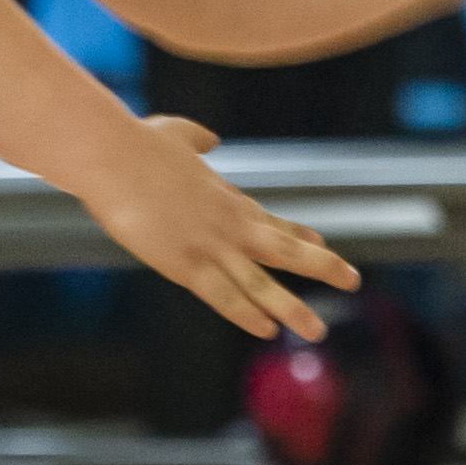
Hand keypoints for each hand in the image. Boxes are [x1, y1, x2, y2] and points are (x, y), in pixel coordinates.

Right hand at [83, 113, 360, 339]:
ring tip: (317, 330)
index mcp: (226, 197)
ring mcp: (211, 245)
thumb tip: (211, 138)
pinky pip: (223, 296)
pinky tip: (267, 330)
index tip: (321, 242)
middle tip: (353, 280)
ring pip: (262, 283)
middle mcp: (229, 223)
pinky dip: (246, 314)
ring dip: (292, 307)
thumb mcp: (175, 134)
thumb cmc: (137, 143)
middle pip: (285, 249)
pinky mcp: (184, 263)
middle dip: (322, 266)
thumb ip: (197, 138)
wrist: (111, 155)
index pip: (271, 222)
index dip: (298, 235)